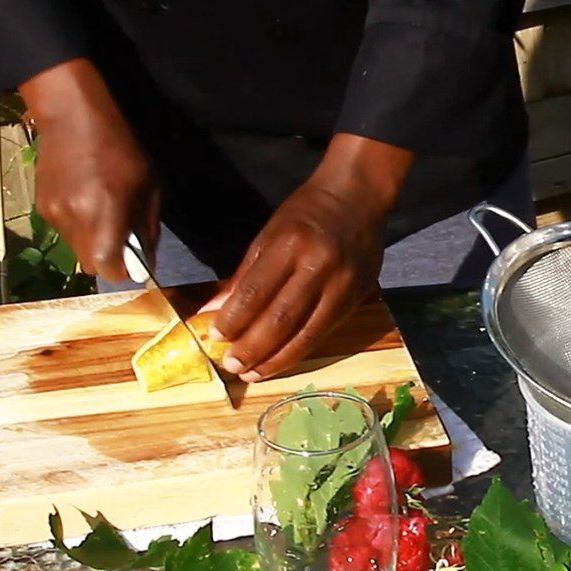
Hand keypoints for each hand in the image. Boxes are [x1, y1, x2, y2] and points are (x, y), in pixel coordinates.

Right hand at [20, 59, 158, 281]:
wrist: (71, 115)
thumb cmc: (120, 148)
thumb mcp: (149, 186)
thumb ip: (148, 229)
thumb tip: (148, 263)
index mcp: (106, 217)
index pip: (109, 270)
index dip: (123, 270)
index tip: (131, 259)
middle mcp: (76, 222)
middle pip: (91, 265)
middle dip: (107, 258)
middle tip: (119, 235)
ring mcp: (55, 216)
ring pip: (76, 249)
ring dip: (91, 241)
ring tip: (99, 209)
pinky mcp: (41, 208)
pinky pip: (64, 231)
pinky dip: (76, 225)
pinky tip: (83, 196)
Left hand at [211, 134, 413, 380]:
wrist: (358, 197)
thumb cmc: (306, 214)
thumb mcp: (268, 235)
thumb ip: (243, 276)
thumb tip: (213, 311)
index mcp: (290, 244)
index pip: (255, 292)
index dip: (234, 320)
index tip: (216, 337)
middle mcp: (318, 266)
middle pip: (281, 319)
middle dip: (252, 348)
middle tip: (231, 365)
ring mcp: (342, 285)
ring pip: (305, 334)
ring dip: (275, 360)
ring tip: (252, 373)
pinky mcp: (356, 299)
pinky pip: (323, 333)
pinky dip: (299, 351)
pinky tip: (279, 361)